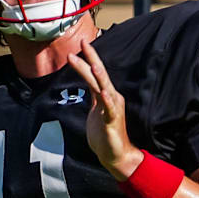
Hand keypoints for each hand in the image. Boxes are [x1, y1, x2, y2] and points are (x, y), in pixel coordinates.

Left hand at [68, 41, 143, 180]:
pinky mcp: (112, 122)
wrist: (116, 155)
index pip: (95, 73)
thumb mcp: (95, 108)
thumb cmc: (105, 132)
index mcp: (106, 95)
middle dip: (92, 60)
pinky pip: (110, 110)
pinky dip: (107, 101)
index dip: (89, 58)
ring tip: (94, 65)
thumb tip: (87, 79)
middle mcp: (111, 98)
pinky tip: (104, 93)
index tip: (82, 43)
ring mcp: (113, 109)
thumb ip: (93, 94)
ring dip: (100, 78)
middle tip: (83, 44)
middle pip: (100, 76)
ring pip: (105, 89)